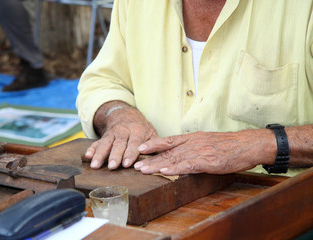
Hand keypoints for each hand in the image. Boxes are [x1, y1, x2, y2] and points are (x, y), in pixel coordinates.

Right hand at [85, 101, 156, 169]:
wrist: (125, 114)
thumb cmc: (141, 128)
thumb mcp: (151, 132)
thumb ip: (155, 145)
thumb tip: (161, 158)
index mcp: (137, 131)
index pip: (134, 144)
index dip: (130, 153)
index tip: (127, 163)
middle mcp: (123, 132)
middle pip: (118, 145)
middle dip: (114, 156)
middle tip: (112, 167)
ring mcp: (112, 134)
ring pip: (105, 144)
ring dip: (100, 155)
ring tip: (95, 165)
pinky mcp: (104, 136)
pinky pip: (97, 142)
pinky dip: (91, 149)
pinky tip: (87, 157)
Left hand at [134, 129, 275, 174]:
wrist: (248, 144)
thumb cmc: (228, 145)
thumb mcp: (207, 142)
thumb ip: (193, 146)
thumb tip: (180, 154)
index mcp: (192, 138)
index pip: (169, 140)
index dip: (153, 144)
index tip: (140, 149)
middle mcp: (193, 143)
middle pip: (168, 151)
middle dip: (150, 158)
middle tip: (136, 165)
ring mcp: (200, 152)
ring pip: (174, 158)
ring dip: (157, 165)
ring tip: (144, 170)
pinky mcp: (208, 161)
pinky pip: (188, 165)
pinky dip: (175, 169)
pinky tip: (165, 172)